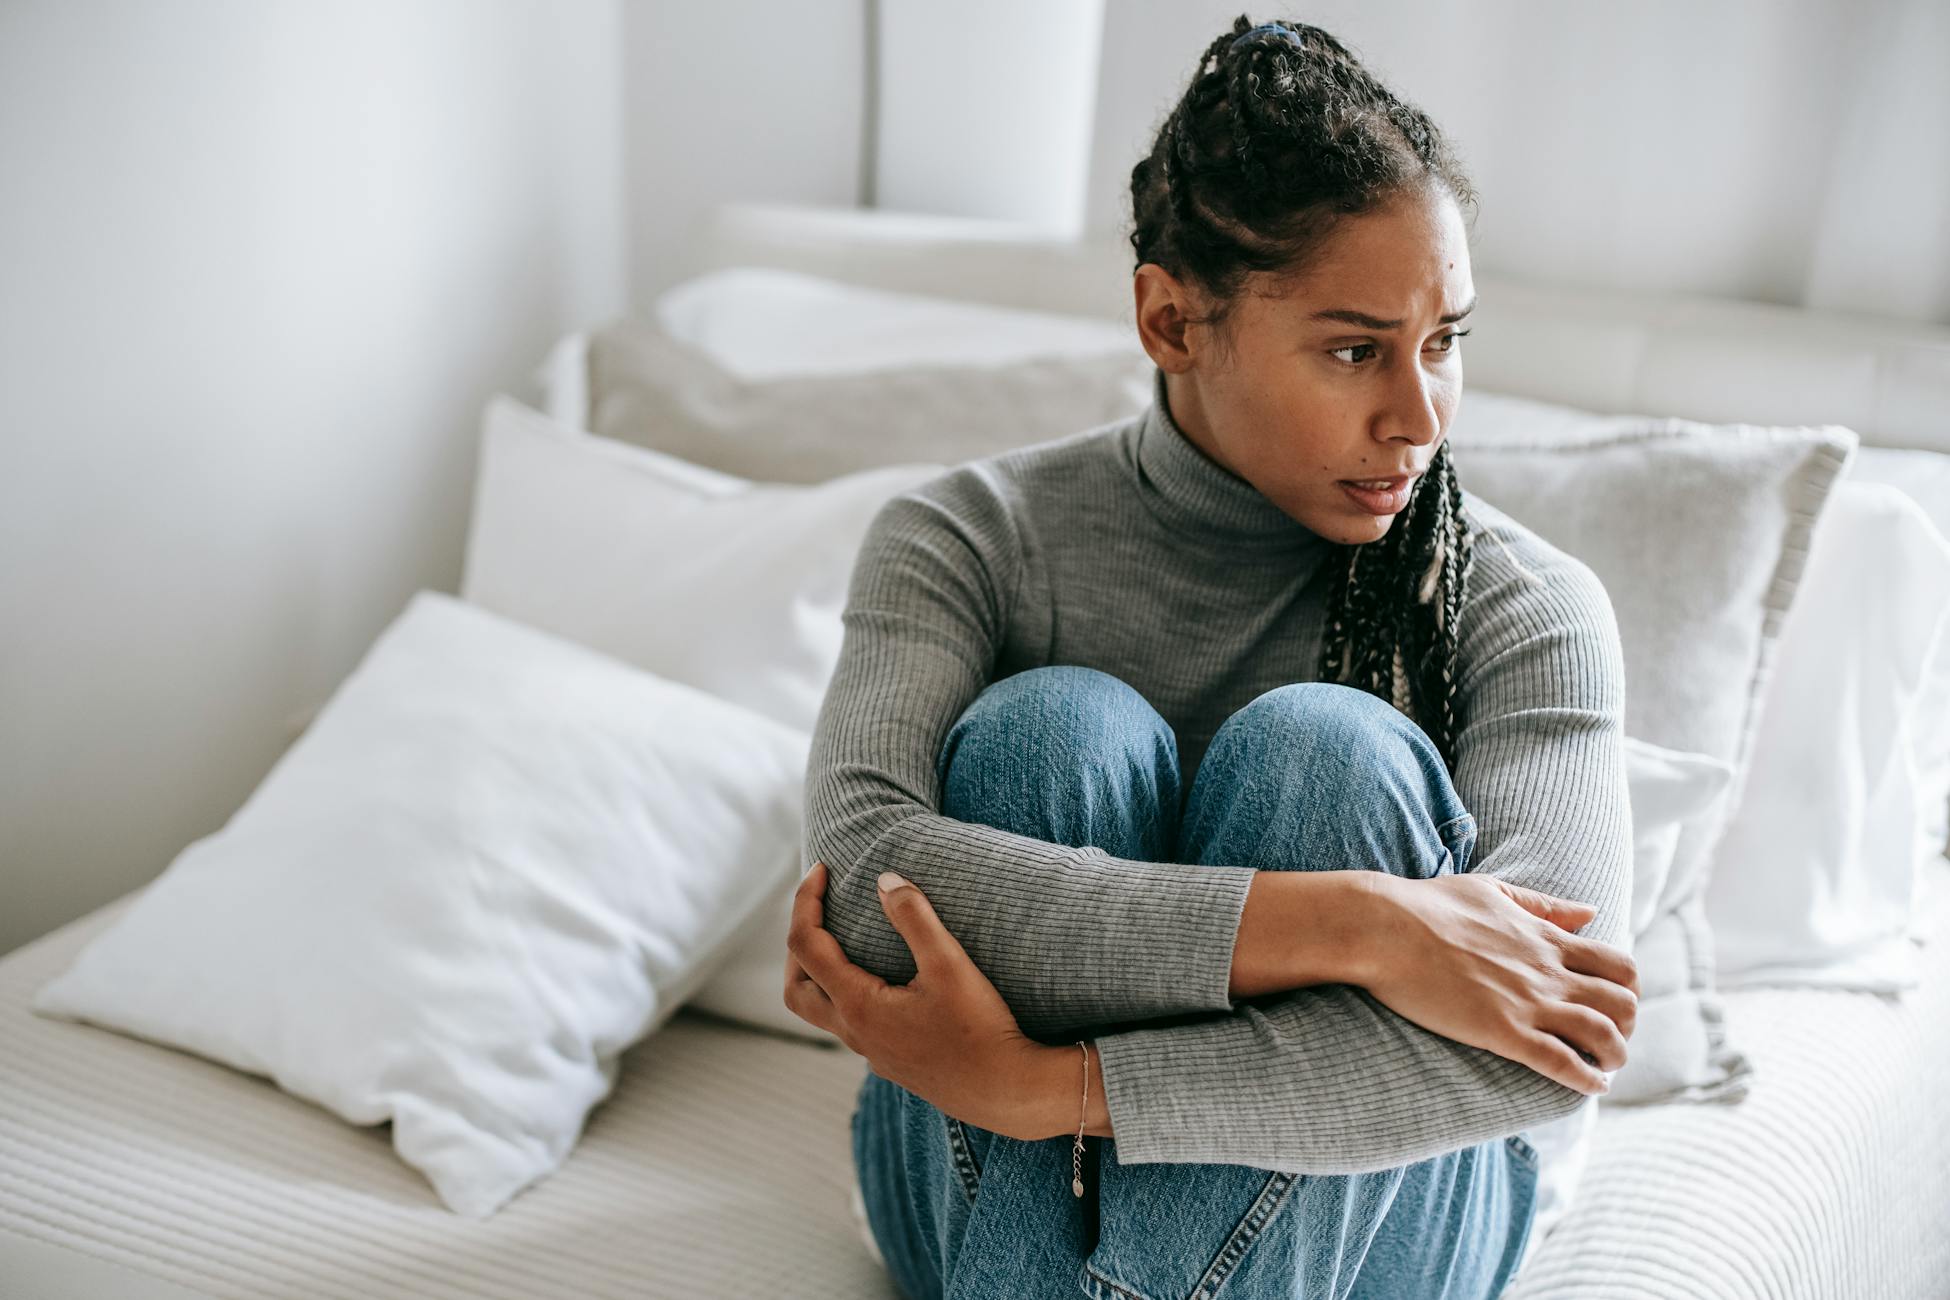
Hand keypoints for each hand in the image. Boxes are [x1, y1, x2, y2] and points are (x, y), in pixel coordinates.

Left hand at [784, 862, 1046, 1138]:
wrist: (1006, 1092)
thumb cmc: (979, 1029)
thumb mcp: (949, 964)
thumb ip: (914, 917)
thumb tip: (884, 880)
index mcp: (858, 1005)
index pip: (805, 945)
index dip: (806, 901)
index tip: (822, 869)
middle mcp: (854, 1033)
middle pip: (796, 987)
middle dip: (798, 943)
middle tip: (819, 907)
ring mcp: (871, 1052)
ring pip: (819, 1011)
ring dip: (817, 972)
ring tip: (840, 939)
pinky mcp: (891, 1061)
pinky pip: (848, 1024)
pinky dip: (844, 992)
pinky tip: (879, 979)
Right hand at [1357, 874, 1638, 1094]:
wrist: (1383, 927)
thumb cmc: (1427, 905)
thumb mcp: (1493, 891)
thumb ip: (1544, 904)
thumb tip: (1591, 911)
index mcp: (1546, 938)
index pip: (1619, 966)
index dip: (1628, 990)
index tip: (1614, 1004)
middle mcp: (1548, 971)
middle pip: (1624, 1004)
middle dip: (1628, 1026)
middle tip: (1610, 1038)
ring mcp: (1528, 1002)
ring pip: (1604, 1036)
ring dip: (1615, 1057)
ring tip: (1605, 1067)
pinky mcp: (1502, 1031)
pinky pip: (1562, 1063)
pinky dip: (1586, 1079)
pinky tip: (1590, 1087)